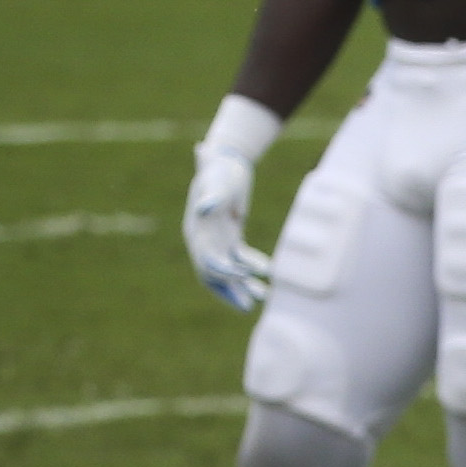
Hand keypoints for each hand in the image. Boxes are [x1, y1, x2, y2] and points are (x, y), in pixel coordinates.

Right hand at [183, 143, 269, 312]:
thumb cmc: (221, 168)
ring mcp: (216, 238)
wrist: (226, 159)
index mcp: (196, 230)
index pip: (204, 259)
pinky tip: (269, 273)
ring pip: (229, 270)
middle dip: (230, 290)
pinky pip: (240, 258)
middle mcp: (203, 238)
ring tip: (263, 297)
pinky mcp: (230, 236)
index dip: (221, 272)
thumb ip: (212, 194)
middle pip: (213, 273)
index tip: (240, 278)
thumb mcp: (218, 179)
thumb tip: (204, 207)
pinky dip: (253, 267)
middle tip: (248, 306)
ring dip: (243, 285)